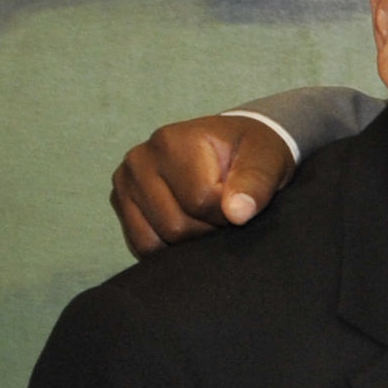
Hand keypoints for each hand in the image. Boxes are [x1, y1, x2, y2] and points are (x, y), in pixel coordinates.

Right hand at [112, 113, 295, 256]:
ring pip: (154, 240)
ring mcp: (126, 181)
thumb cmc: (250, 153)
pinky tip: (188, 225)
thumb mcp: (266, 160)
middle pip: (174, 225)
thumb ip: (256, 184)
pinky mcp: (121, 201)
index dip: (227, 213)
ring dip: (188, 240)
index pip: (200, 201)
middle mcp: (140, 158)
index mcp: (173, 141)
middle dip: (207, 228)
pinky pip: (141, 244)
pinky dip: (167, 247)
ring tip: (205, 215)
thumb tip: (237, 214)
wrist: (232, 147)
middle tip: (222, 209)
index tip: (239, 199)